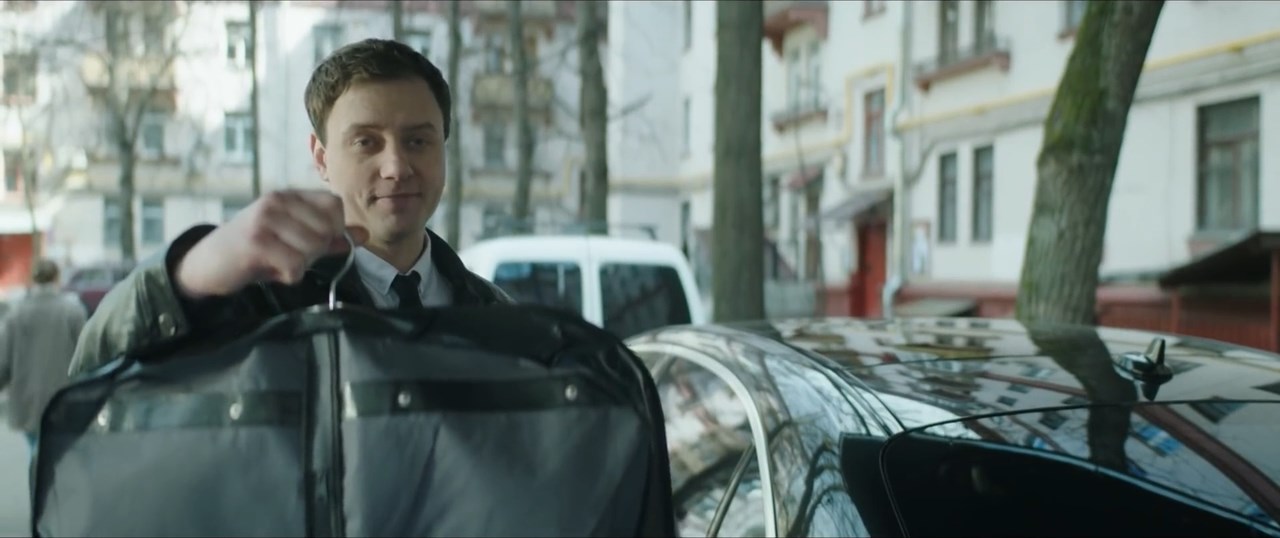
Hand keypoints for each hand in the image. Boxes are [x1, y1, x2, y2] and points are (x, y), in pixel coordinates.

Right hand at [174, 189, 369, 299]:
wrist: (206, 264)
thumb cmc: (254, 251)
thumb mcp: (292, 238)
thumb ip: (328, 236)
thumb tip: (363, 235)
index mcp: (289, 196)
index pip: (335, 204)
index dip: (335, 228)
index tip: (318, 242)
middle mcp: (277, 201)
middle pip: (328, 229)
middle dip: (316, 251)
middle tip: (291, 256)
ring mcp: (265, 220)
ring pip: (313, 248)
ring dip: (301, 264)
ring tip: (278, 261)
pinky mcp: (256, 243)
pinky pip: (295, 266)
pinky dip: (288, 276)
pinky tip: (271, 270)